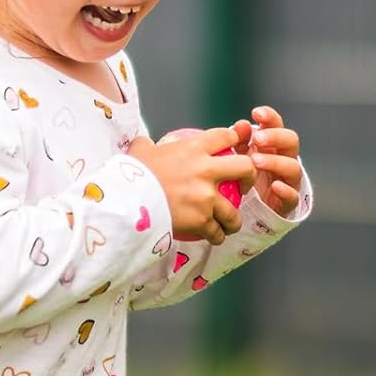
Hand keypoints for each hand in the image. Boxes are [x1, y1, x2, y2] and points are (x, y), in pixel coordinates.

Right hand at [128, 127, 253, 245]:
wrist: (125, 201)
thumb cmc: (130, 175)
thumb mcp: (139, 152)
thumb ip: (146, 146)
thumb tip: (144, 144)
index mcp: (194, 149)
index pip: (225, 136)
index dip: (233, 140)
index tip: (230, 149)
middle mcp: (206, 170)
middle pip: (245, 168)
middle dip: (249, 177)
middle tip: (242, 187)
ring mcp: (206, 197)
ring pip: (233, 210)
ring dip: (233, 219)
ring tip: (228, 225)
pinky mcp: (201, 219)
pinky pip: (216, 231)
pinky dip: (216, 236)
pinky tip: (213, 238)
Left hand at [232, 106, 302, 217]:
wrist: (245, 214)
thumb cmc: (243, 181)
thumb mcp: (237, 160)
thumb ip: (239, 142)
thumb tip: (240, 124)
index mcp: (272, 147)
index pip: (277, 127)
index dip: (270, 118)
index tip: (256, 112)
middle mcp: (283, 161)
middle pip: (291, 142)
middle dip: (275, 137)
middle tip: (257, 140)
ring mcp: (288, 181)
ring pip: (293, 167)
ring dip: (275, 162)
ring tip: (256, 162)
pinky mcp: (286, 203)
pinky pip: (292, 196)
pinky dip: (285, 190)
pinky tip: (275, 186)